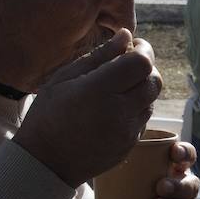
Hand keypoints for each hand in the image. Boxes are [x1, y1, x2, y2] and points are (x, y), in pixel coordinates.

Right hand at [14, 30, 161, 185]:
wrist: (45, 162)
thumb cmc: (48, 114)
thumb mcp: (64, 78)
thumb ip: (99, 56)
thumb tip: (125, 36)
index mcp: (100, 90)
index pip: (142, 63)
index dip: (144, 50)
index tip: (134, 45)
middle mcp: (119, 111)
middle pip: (154, 81)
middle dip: (146, 67)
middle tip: (129, 63)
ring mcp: (126, 131)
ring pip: (152, 100)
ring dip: (143, 88)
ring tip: (119, 86)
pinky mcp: (129, 145)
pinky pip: (143, 119)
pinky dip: (137, 108)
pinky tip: (115, 107)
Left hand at [115, 141, 199, 198]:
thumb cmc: (127, 174)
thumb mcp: (127, 157)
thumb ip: (129, 144)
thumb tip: (118, 128)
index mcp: (176, 164)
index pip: (188, 155)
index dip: (185, 154)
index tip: (173, 152)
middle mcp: (182, 184)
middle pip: (191, 185)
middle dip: (178, 186)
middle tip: (160, 186)